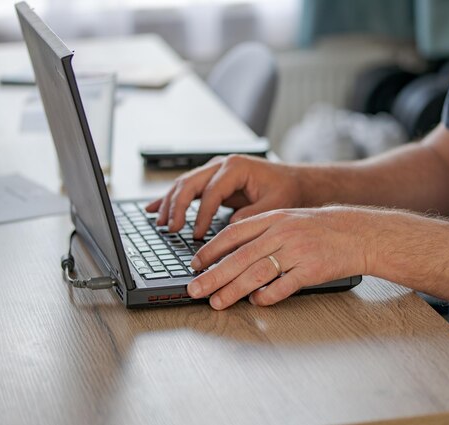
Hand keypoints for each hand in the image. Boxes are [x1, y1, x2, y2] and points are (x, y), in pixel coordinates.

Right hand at [145, 155, 304, 238]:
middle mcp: (221, 164)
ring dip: (169, 203)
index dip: (202, 215)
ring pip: (184, 184)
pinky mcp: (212, 180)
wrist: (294, 181)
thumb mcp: (274, 205)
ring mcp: (214, 170)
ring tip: (161, 223)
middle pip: (190, 183)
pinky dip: (170, 199)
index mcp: (236, 167)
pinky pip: (187, 188)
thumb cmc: (286, 191)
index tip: (197, 235)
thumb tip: (229, 228)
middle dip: (177, 207)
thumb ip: (252, 215)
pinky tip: (153, 209)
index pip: (211, 192)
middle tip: (171, 228)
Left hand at [186, 206, 372, 309]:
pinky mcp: (311, 270)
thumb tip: (231, 252)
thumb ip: (261, 232)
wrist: (358, 233)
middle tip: (195, 289)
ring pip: (257, 272)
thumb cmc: (321, 228)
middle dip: (213, 275)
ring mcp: (297, 251)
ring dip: (233, 290)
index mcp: (273, 218)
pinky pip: (284, 285)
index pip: (234, 234)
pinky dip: (268, 295)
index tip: (195, 263)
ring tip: (217, 302)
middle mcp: (282, 233)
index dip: (211, 249)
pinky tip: (256, 302)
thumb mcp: (288, 219)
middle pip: (240, 257)